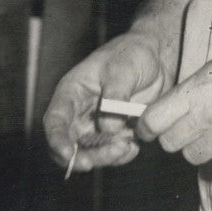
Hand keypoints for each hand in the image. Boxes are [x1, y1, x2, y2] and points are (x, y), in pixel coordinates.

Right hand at [43, 32, 171, 174]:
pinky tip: (134, 147)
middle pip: (70, 144)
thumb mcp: (124, 68)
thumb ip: (115, 96)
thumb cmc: (133, 54)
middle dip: (84, 156)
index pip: (55, 120)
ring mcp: (95, 125)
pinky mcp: (114, 134)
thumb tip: (109, 128)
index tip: (68, 155)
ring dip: (105, 156)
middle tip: (106, 156)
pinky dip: (120, 156)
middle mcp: (79, 112)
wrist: (156, 57)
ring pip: (90, 153)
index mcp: (72, 91)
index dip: (57, 140)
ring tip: (127, 145)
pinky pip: (110, 153)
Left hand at [137, 42, 211, 171]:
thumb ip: (189, 92)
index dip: (147, 126)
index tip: (149, 127)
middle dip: (176, 136)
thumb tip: (166, 113)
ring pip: (193, 157)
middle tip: (191, 125)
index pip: (152, 121)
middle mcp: (208, 116)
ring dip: (200, 147)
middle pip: (170, 144)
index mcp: (197, 90)